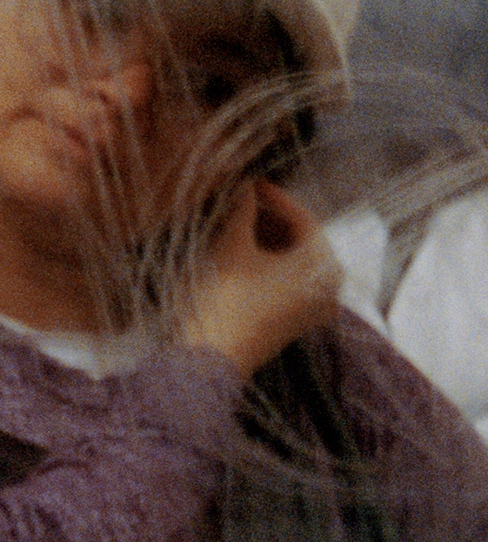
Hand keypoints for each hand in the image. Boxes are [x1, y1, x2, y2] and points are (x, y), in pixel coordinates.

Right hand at [178, 177, 340, 378]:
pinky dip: (268, 263)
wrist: (211, 358)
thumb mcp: (231, 247)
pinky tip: (240, 252)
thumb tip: (242, 185)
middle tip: (238, 202)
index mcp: (324, 266)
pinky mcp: (297, 319)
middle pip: (302, 239)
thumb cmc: (225, 301)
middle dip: (269, 219)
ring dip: (266, 239)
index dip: (273, 197)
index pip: (303, 218)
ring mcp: (315, 306)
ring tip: (233, 224)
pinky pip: (289, 280)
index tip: (248, 183)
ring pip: (294, 260)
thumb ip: (240, 210)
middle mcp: (329, 286)